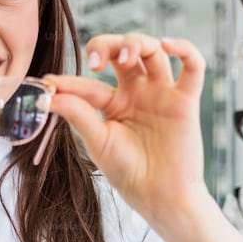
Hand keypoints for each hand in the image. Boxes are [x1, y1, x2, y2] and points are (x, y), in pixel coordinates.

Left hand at [43, 34, 209, 229]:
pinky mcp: (185, 101)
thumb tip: (49, 95)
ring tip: (126, 56)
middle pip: (122, 51)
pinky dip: (185, 49)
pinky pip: (193, 67)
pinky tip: (169, 45)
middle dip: (108, 46)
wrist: (159, 197)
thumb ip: (78, 115)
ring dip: (138, 43)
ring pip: (153, 52)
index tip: (50, 84)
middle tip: (97, 62)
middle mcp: (136, 92)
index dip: (69, 81)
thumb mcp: (98, 143)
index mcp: (112, 103)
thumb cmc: (128, 173)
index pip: (88, 82)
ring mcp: (161, 94)